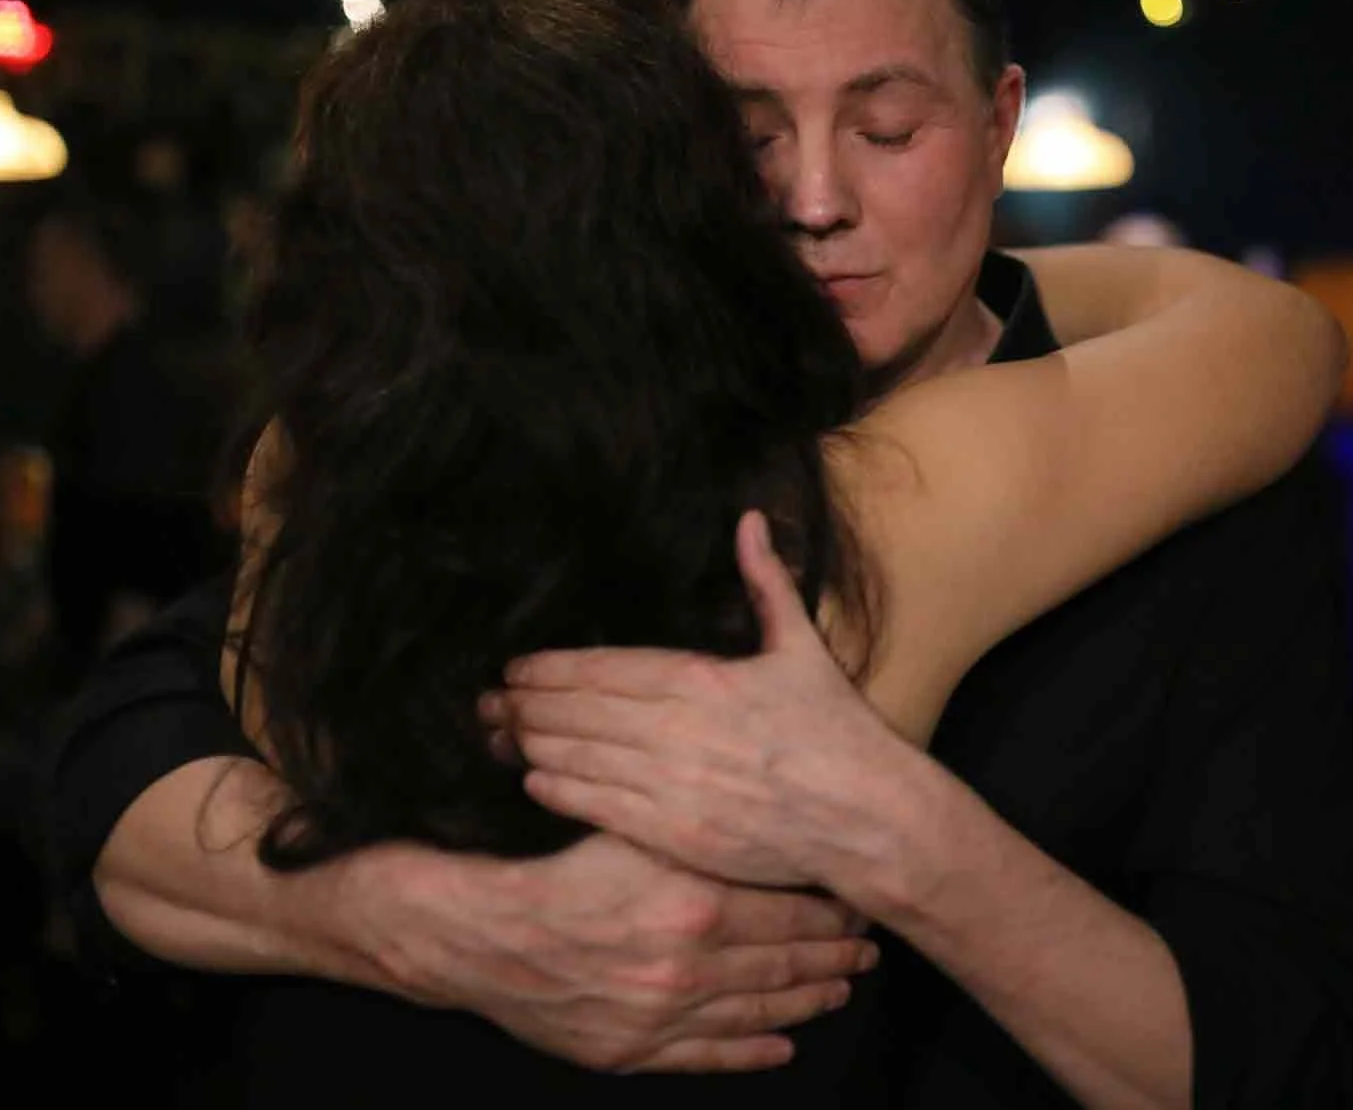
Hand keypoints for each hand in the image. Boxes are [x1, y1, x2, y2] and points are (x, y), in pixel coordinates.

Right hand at [327, 831, 875, 1072]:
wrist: (477, 932)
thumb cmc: (554, 865)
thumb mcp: (630, 827)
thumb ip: (694, 824)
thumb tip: (754, 804)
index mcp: (696, 902)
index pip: (790, 909)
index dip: (831, 907)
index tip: (859, 898)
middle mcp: (689, 966)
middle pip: (784, 963)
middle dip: (833, 955)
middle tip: (869, 947)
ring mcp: (663, 1016)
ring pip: (757, 1013)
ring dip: (807, 1002)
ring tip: (842, 989)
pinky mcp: (633, 1051)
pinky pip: (708, 1058)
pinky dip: (752, 1053)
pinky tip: (784, 1048)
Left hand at [498, 511, 923, 892]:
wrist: (866, 816)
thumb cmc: (836, 730)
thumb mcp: (802, 648)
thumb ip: (767, 583)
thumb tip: (751, 519)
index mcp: (702, 678)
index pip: (602, 669)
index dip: (549, 669)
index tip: (515, 667)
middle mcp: (678, 730)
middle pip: (577, 711)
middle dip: (525, 705)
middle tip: (487, 701)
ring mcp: (673, 785)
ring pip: (578, 757)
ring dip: (531, 745)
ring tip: (499, 736)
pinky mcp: (676, 834)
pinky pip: (599, 807)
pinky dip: (560, 790)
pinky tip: (536, 779)